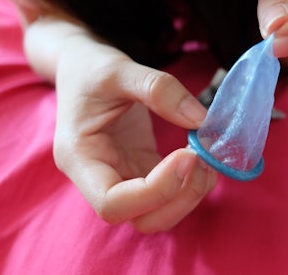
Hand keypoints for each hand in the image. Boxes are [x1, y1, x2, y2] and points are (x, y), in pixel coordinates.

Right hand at [49, 21, 216, 232]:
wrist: (85, 72)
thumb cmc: (90, 70)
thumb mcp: (119, 70)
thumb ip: (159, 89)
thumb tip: (200, 119)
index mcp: (80, 159)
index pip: (113, 203)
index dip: (156, 190)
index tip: (187, 155)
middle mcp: (99, 178)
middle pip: (140, 218)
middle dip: (178, 199)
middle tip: (202, 161)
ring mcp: (122, 176)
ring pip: (158, 214)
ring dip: (189, 196)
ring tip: (207, 160)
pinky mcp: (141, 169)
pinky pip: (168, 193)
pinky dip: (191, 184)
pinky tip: (203, 159)